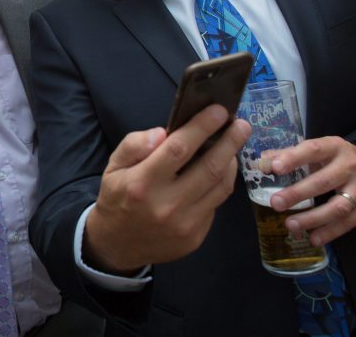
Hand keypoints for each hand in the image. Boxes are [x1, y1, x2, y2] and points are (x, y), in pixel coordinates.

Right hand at [84, 105, 250, 272]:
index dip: (202, 127)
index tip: (218, 111)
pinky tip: (219, 170)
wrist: (118, 244)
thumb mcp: (113, 166)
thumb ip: (134, 145)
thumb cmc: (117, 197)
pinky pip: (216, 204)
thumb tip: (163, 133)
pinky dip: (221, 183)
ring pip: (220, 187)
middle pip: (209, 168)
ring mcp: (184, 225)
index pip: (179, 149)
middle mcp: (166, 205)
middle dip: (230, 142)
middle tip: (242, 125)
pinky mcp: (196, 237)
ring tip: (234, 145)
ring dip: (231, 162)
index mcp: (142, 183)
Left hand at [260, 137, 355, 246]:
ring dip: (313, 218)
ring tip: (291, 224)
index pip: (313, 150)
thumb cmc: (334, 158)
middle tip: (275, 203)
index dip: (294, 158)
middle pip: (324, 181)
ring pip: (338, 206)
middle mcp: (350, 166)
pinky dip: (330, 232)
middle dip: (298, 194)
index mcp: (334, 147)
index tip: (275, 168)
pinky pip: (348, 222)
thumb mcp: (317, 150)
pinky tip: (313, 238)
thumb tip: (261, 164)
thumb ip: (288, 154)